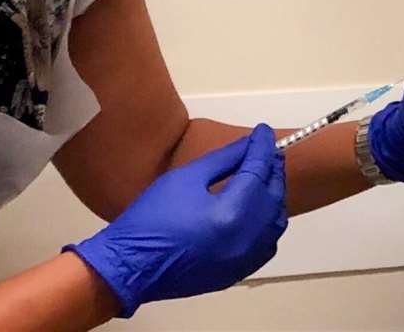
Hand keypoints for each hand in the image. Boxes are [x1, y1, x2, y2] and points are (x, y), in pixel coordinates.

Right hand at [67, 125, 287, 317]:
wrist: (128, 267)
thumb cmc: (150, 220)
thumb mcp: (185, 178)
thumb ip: (224, 159)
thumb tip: (249, 144)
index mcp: (231, 213)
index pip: (258, 170)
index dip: (262, 147)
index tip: (264, 131)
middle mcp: (246, 239)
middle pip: (273, 195)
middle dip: (272, 170)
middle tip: (265, 152)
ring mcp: (244, 260)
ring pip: (275, 222)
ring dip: (273, 197)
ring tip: (262, 178)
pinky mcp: (237, 273)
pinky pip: (266, 244)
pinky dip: (267, 224)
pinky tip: (256, 210)